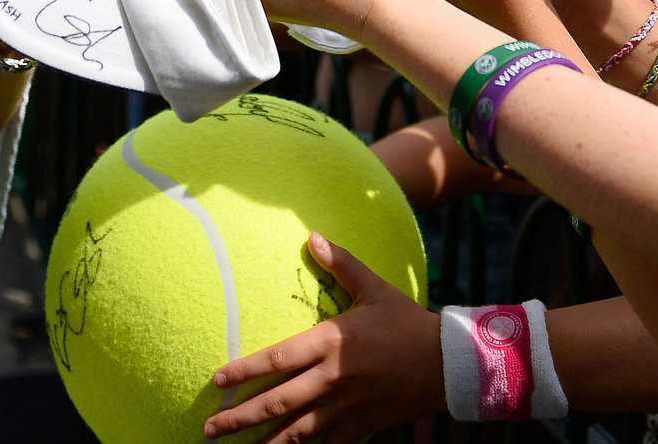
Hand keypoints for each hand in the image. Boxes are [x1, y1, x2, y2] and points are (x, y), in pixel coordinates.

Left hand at [202, 234, 443, 442]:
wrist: (448, 362)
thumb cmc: (406, 321)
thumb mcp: (374, 288)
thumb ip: (341, 263)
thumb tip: (313, 235)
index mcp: (331, 342)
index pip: (277, 360)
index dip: (243, 370)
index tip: (216, 379)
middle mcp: (333, 378)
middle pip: (277, 402)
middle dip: (239, 417)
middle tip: (209, 428)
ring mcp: (346, 407)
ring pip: (296, 432)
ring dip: (263, 443)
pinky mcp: (361, 426)